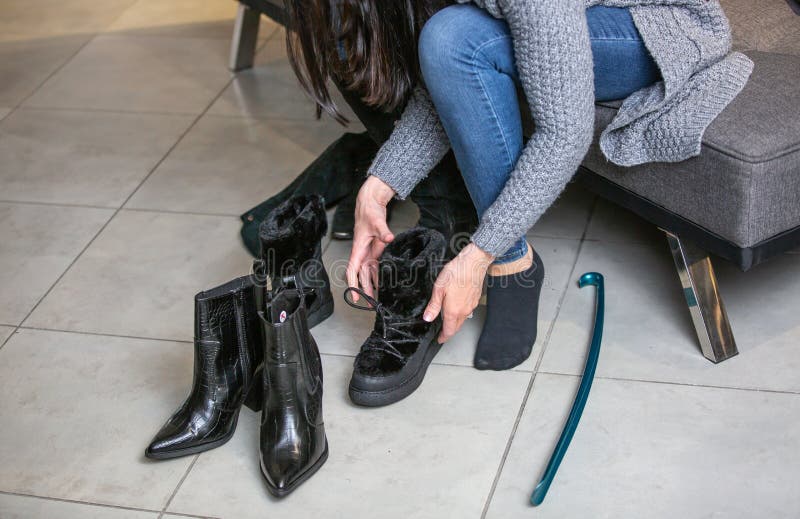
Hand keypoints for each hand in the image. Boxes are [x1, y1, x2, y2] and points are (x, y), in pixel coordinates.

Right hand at [346, 176, 395, 301]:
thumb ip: (383, 231)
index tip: (354, 296)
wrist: (370, 203)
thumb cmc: (369, 212)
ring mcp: (369, 252)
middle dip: (364, 290)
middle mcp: (362, 253)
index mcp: (358, 249)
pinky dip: (379, 275)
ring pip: (369, 273)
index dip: (352, 284)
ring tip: (377, 298)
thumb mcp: (377, 221)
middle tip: (370, 304)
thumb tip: (388, 238)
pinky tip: (385, 283)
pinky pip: (376, 266)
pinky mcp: (375, 249)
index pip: (352, 270)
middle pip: (361, 276)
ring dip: (371, 285)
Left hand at [423, 243, 493, 342]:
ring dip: (455, 323)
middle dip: (449, 332)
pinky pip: (468, 311)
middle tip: (443, 333)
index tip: (439, 340)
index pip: (448, 330)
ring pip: (463, 319)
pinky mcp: (476, 300)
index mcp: (453, 310)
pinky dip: (461, 314)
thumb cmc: (456, 272)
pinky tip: (457, 307)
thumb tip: (428, 318)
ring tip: (448, 321)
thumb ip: (434, 305)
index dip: (443, 337)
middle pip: (456, 327)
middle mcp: (464, 311)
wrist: (473, 263)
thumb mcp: (439, 288)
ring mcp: (471, 306)